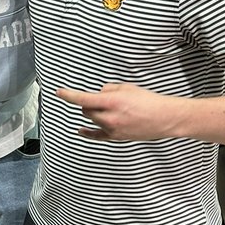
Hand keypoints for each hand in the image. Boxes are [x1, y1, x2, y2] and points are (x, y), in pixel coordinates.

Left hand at [57, 83, 179, 141]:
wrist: (164, 118)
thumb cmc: (148, 101)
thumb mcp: (127, 87)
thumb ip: (109, 89)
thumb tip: (99, 93)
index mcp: (112, 101)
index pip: (84, 98)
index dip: (69, 95)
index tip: (59, 92)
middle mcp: (109, 117)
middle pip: (87, 109)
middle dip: (90, 103)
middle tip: (104, 99)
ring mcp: (112, 129)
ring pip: (92, 120)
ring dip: (95, 113)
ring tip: (111, 109)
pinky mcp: (116, 137)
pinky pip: (96, 135)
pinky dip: (87, 132)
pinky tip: (80, 130)